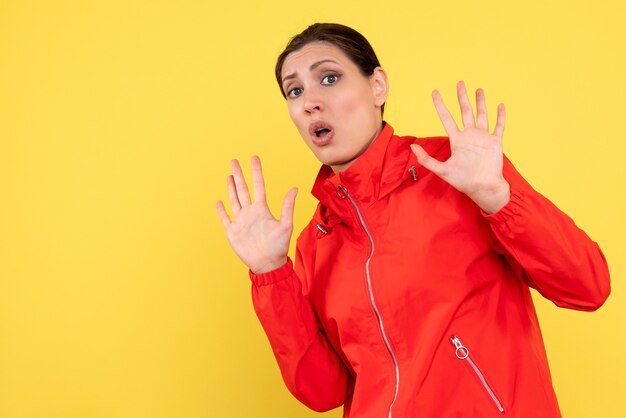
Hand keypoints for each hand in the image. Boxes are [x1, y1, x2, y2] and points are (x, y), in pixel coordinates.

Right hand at [216, 156, 297, 273]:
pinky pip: (226, 218)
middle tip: (234, 161)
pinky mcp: (233, 232)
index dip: (256, 172)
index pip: (258, 186)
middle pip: (243, 189)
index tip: (254, 158)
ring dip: (231, 188)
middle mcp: (250, 213)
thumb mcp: (285, 225)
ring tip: (229, 175)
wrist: (267, 264)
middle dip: (239, 175)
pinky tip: (219, 202)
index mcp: (262, 209)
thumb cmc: (278, 247)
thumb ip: (287, 207)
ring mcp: (241, 221)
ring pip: (234, 200)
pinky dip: (222, 210)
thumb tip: (295, 188)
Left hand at [410, 81, 509, 213]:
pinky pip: (499, 126)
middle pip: (464, 111)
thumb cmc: (462, 180)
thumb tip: (412, 147)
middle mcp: (469, 136)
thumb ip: (426, 159)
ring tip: (478, 89)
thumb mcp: (441, 170)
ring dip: (480, 102)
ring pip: (482, 115)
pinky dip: (500, 116)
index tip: (435, 92)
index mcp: (457, 140)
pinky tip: (500, 105)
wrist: (482, 187)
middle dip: (462, 97)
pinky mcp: (495, 142)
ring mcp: (483, 138)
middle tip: (459, 83)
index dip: (440, 105)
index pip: (446, 118)